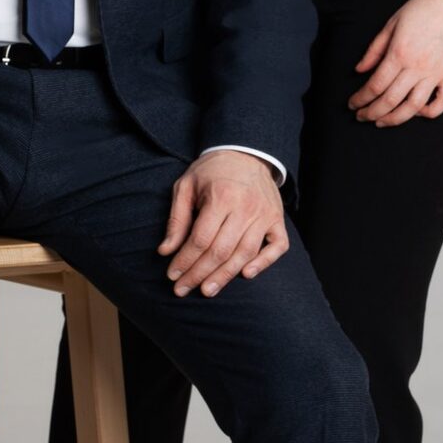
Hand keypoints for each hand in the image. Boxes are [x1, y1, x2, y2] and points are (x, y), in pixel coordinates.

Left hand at [159, 150, 287, 297]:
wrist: (245, 153)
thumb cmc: (211, 171)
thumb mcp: (186, 186)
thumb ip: (177, 219)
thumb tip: (165, 251)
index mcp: (221, 197)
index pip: (201, 239)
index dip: (185, 260)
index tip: (172, 275)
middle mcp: (246, 207)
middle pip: (221, 251)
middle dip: (199, 274)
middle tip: (183, 290)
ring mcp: (265, 214)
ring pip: (245, 253)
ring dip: (225, 275)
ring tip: (207, 290)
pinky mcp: (277, 219)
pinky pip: (278, 247)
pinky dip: (264, 263)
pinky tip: (246, 275)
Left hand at [349, 0, 442, 125]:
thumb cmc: (423, 8)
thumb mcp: (391, 23)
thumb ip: (374, 49)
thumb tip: (359, 70)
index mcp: (399, 53)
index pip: (375, 85)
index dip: (361, 99)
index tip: (353, 104)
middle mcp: (417, 67)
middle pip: (390, 100)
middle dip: (372, 112)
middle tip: (362, 116)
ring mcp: (436, 73)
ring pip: (414, 107)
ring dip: (395, 119)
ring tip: (382, 121)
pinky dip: (430, 112)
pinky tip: (418, 112)